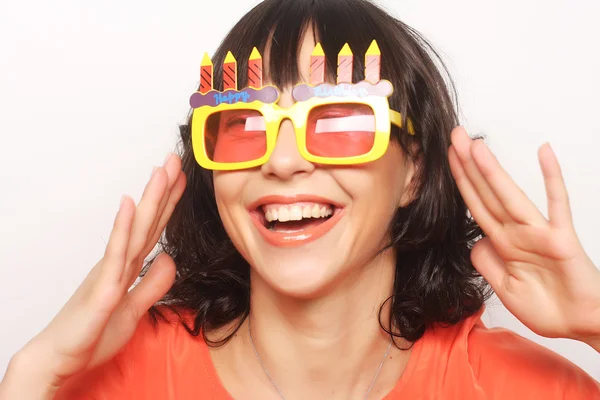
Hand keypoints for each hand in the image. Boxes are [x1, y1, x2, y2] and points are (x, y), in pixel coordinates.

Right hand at [1, 154, 186, 396]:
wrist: (58, 359)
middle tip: (175, 159)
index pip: (154, 230)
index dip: (169, 204)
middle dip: (164, 190)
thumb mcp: (134, 311)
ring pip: (136, 230)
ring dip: (150, 199)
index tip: (181, 179)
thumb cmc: (91, 335)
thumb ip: (153, 285)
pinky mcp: (103, 289)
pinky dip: (124, 228)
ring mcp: (110, 272)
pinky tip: (130, 204)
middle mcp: (119, 262)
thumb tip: (168, 258)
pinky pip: (116, 254)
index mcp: (127, 267)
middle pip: (148, 222)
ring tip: (162, 171)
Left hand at [448, 127, 599, 344]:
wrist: (582, 326)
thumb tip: (475, 240)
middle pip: (486, 194)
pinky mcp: (562, 239)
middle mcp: (517, 233)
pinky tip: (544, 153)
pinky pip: (557, 204)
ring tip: (475, 144)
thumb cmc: (549, 307)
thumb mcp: (505, 288)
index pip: (476, 205)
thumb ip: (486, 262)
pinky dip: (552, 179)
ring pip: (509, 196)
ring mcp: (539, 233)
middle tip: (453, 135)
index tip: (447, 157)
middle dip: (468, 165)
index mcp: (502, 244)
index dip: (460, 181)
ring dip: (492, 170)